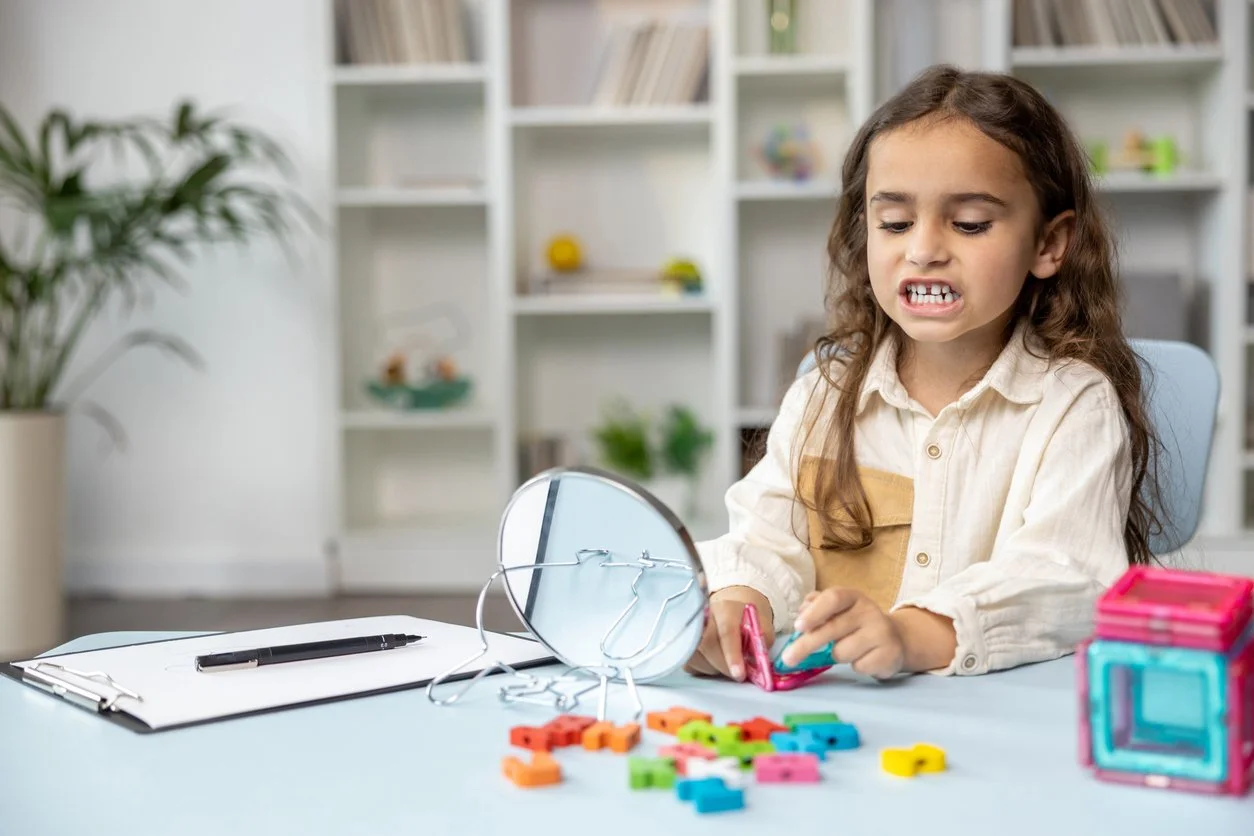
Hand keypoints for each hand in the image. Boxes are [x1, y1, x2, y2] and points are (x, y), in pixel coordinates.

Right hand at [684, 586, 772, 681]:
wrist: (732, 614)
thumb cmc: (748, 624)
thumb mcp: (763, 629)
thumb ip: (761, 642)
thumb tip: (753, 662)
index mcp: (725, 608)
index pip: (726, 631)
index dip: (732, 654)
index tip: (739, 673)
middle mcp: (703, 615)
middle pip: (708, 644)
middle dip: (724, 665)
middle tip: (739, 675)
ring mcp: (690, 629)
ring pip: (697, 657)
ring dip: (715, 668)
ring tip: (728, 662)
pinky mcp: (682, 644)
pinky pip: (690, 664)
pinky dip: (705, 669)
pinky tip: (715, 661)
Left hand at [779, 588, 906, 678]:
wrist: (896, 639)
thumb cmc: (857, 625)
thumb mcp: (838, 611)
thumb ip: (817, 608)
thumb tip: (800, 613)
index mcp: (853, 597)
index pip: (833, 598)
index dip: (814, 612)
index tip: (798, 627)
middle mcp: (869, 611)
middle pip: (832, 628)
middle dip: (806, 645)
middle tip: (788, 658)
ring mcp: (882, 632)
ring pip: (842, 652)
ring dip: (836, 656)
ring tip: (847, 649)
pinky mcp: (889, 655)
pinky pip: (858, 666)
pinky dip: (854, 666)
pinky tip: (863, 658)